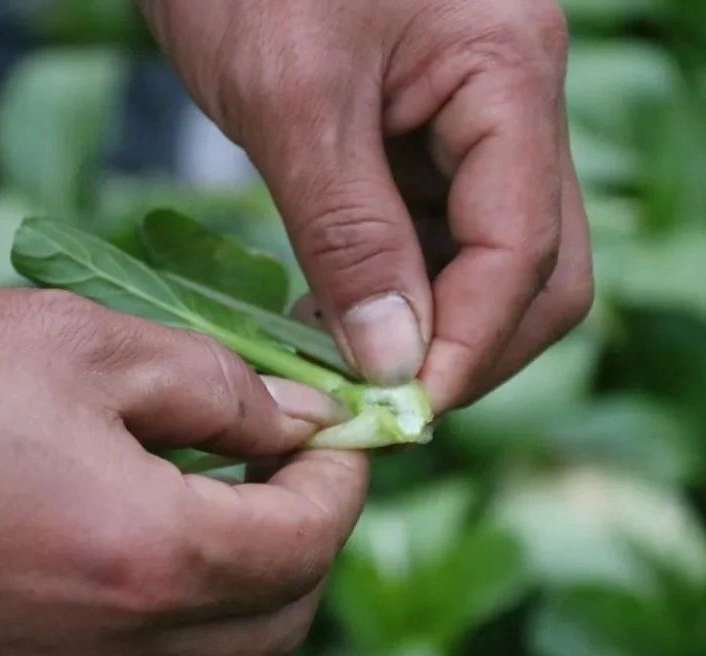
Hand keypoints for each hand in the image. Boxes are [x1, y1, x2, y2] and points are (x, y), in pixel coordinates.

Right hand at [0, 288, 366, 655]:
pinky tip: (161, 572)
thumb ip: (220, 386)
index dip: (342, 477)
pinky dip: (191, 637)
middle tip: (293, 466)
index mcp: (148, 560)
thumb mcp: (89, 347)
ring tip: (231, 510)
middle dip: (310, 531)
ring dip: (256, 586)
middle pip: (286, 610)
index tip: (342, 434)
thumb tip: (302, 418)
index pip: (311, 536)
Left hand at [141, 0, 592, 412]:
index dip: (470, 345)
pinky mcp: (425, 148)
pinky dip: (402, 299)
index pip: (524, 248)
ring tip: (355, 366)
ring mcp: (472, 129)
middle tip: (390, 402)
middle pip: (537, 269)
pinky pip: (439, 245)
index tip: (405, 410)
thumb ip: (351, 236)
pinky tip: (347, 321)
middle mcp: (511, 105)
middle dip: (471, 348)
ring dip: (433, 331)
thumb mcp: (292, 101)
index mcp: (507, 71)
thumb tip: (394, 359)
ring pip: (491, 266)